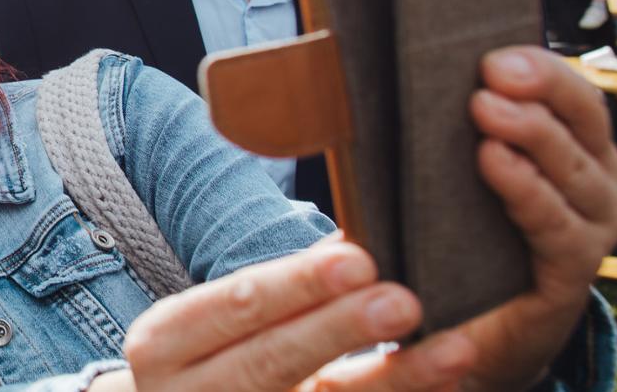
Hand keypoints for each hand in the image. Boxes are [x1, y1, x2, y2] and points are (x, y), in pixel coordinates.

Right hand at [118, 238, 474, 390]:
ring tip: (453, 350)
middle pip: (271, 361)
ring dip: (391, 380)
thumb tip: (355, 240)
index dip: (296, 285)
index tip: (359, 260)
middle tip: (403, 301)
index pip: (234, 305)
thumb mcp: (205, 324)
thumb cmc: (201, 362)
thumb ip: (276, 288)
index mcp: (164, 343)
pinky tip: (444, 388)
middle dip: (340, 329)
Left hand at [439, 47, 616, 390]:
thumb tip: (370, 71)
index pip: (571, 93)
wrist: (470, 325)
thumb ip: (436, 126)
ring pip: (575, 170)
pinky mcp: (573, 270)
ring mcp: (592, 227)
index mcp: (573, 145)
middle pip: (583, 120)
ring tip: (485, 110)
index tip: (495, 52)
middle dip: (541, 88)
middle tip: (489, 72)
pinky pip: (559, 227)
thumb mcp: (447, 173)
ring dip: (532, 135)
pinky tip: (494, 163)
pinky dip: (528, 191)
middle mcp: (594, 181)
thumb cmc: (458, 233)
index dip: (541, 67)